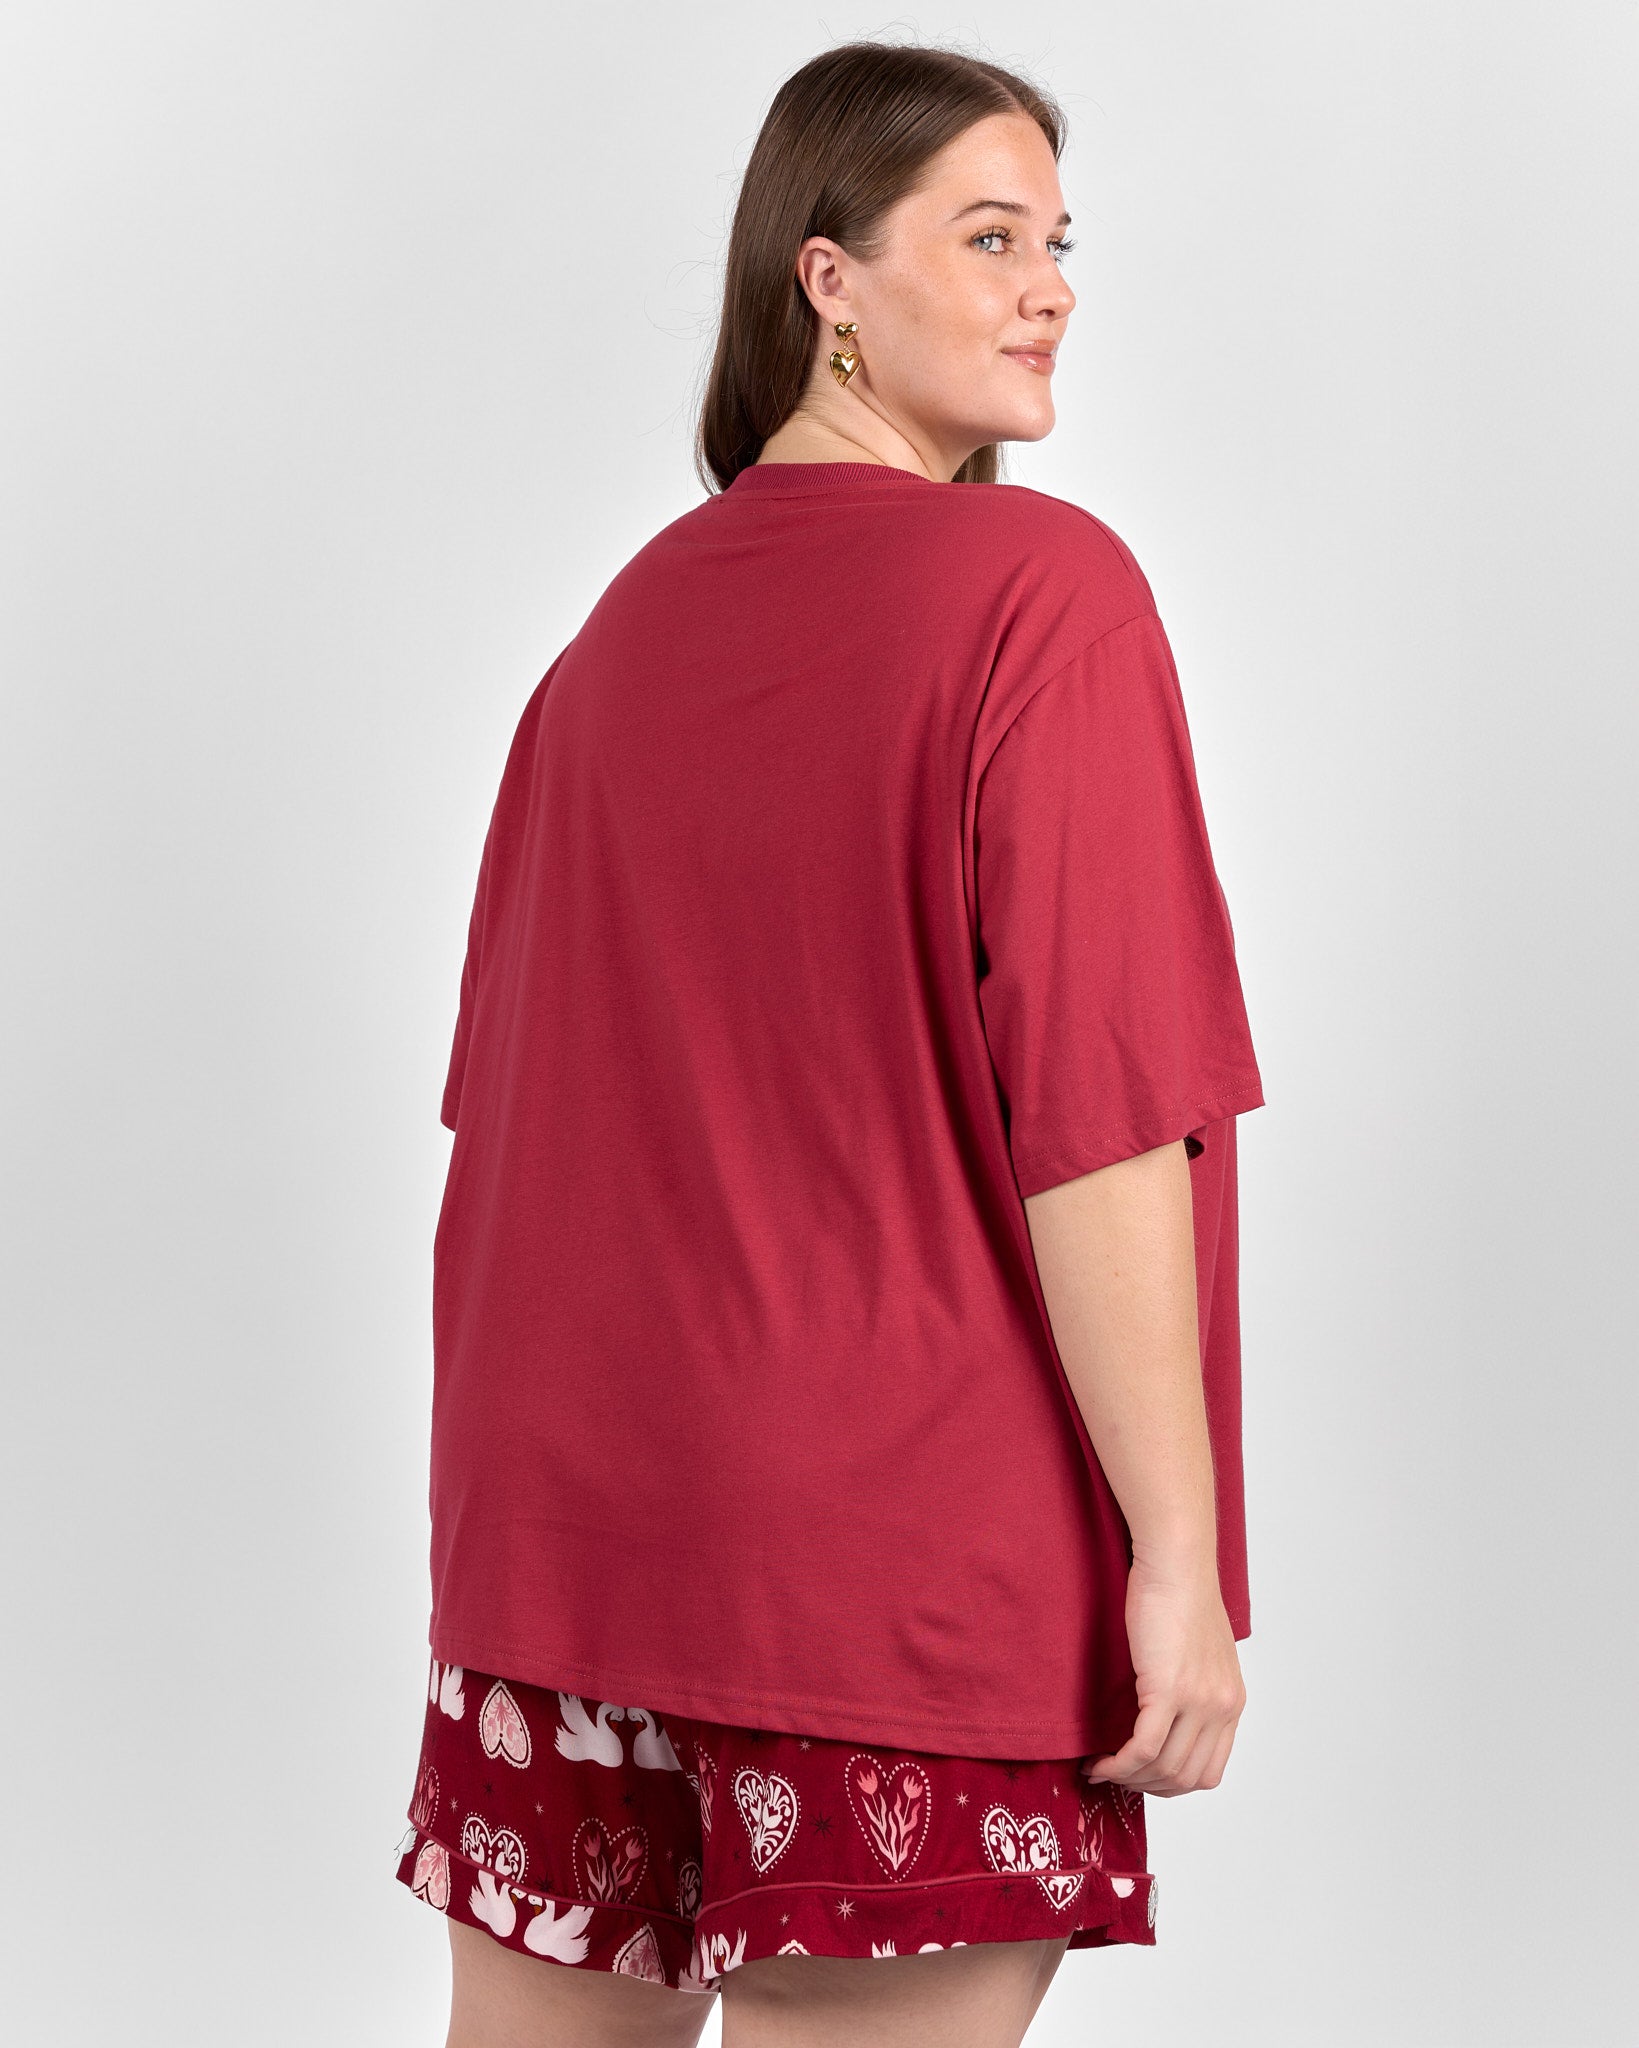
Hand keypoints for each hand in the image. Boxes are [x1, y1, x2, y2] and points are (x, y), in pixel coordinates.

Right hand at [1083, 1546, 1245, 1795]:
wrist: (1176, 1563)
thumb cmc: (1179, 1594)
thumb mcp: (1200, 1651)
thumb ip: (1194, 1687)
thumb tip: (1167, 1717)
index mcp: (1231, 1702)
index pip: (1209, 1772)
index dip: (1171, 1785)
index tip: (1141, 1778)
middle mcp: (1222, 1707)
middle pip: (1187, 1779)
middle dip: (1147, 1787)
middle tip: (1115, 1776)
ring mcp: (1199, 1701)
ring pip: (1164, 1769)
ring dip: (1128, 1778)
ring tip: (1102, 1768)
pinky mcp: (1168, 1689)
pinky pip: (1143, 1748)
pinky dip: (1119, 1763)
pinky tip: (1099, 1761)